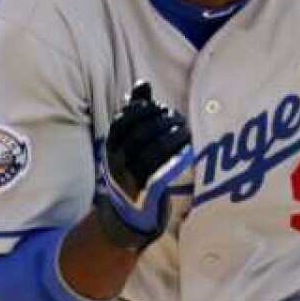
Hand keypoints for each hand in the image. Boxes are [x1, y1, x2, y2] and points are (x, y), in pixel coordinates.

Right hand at [95, 81, 193, 249]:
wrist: (127, 216)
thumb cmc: (132, 169)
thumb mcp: (127, 142)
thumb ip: (136, 112)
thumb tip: (142, 84)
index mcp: (111, 146)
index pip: (124, 121)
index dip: (144, 110)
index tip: (160, 107)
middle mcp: (118, 161)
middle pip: (140, 134)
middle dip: (162, 122)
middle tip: (178, 117)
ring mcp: (132, 178)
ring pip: (153, 151)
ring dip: (172, 136)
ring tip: (185, 129)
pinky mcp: (148, 192)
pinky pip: (164, 169)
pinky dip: (177, 155)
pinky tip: (188, 147)